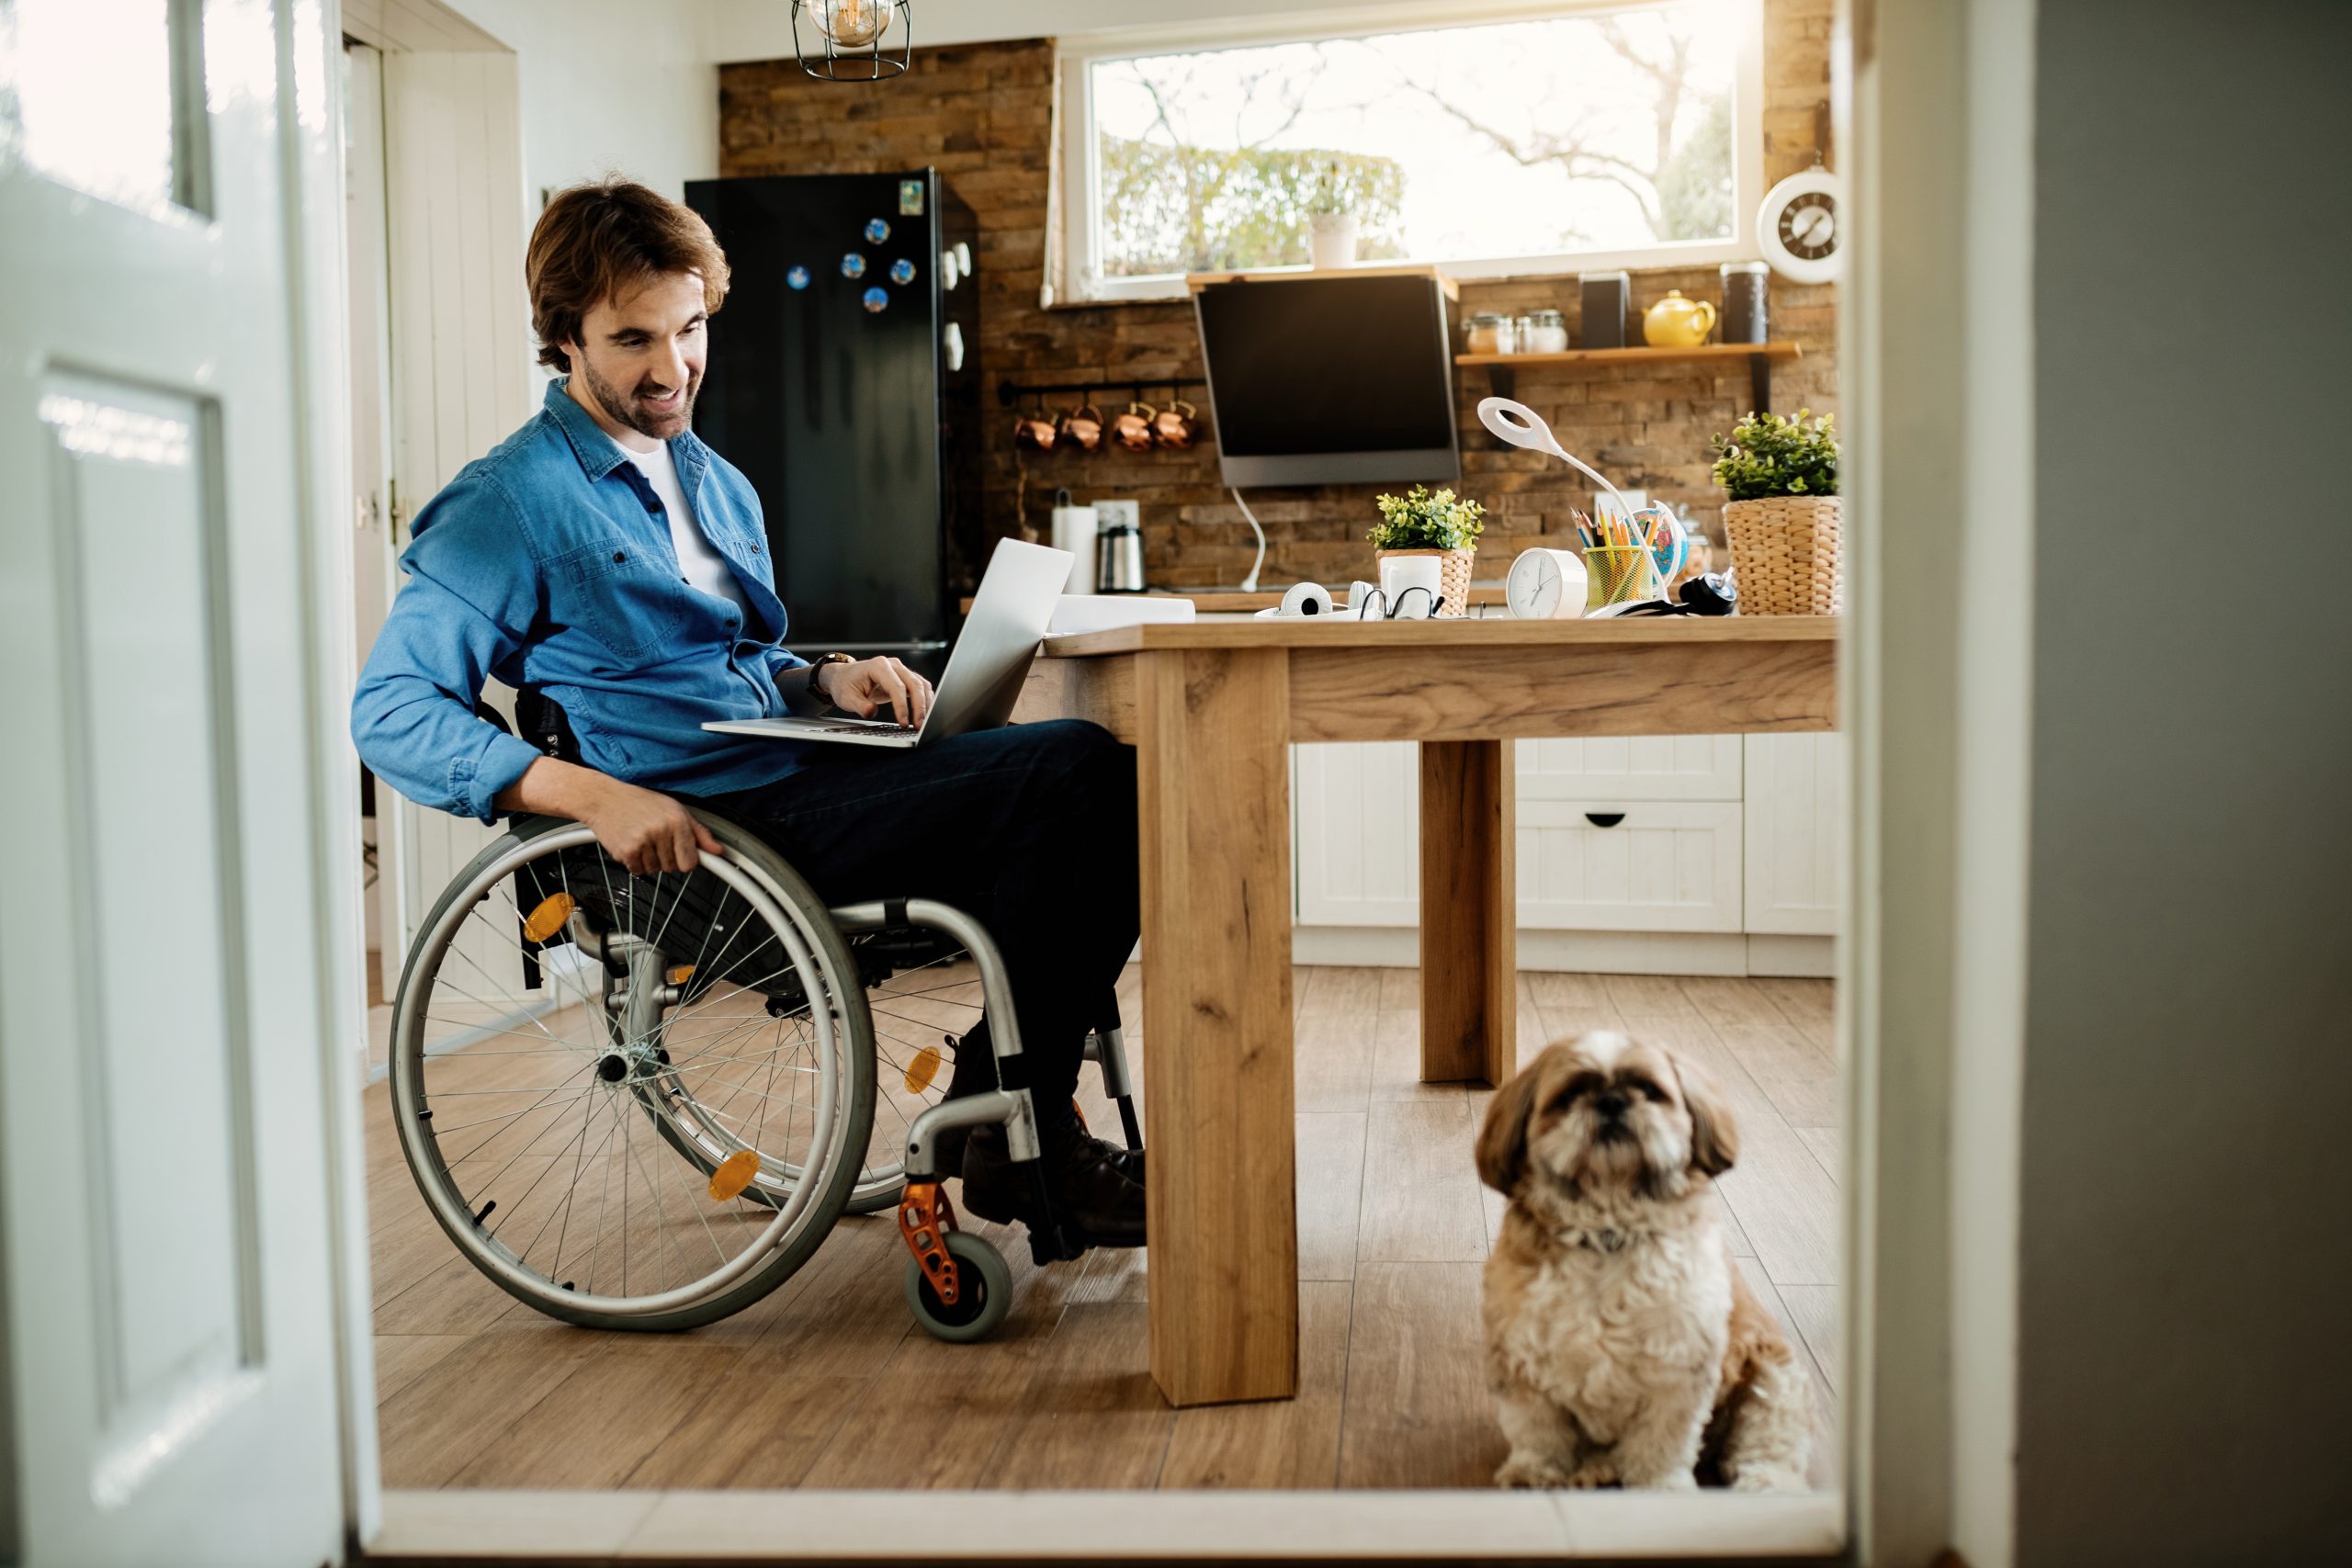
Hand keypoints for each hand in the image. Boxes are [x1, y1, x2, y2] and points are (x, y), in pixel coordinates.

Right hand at [575, 775, 723, 875]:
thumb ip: (699, 833)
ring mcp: (644, 842)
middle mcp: (662, 831)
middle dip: (666, 858)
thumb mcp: (675, 810)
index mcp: (678, 821)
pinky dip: (634, 862)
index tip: (681, 856)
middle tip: (655, 840)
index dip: (686, 860)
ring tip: (641, 838)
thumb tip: (718, 850)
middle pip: (673, 868)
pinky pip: (638, 871)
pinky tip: (631, 844)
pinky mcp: (627, 851)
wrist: (604, 798)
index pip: (691, 862)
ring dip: (649, 860)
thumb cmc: (639, 802)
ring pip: (655, 870)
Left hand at [819, 655, 932, 728]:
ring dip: (926, 705)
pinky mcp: (905, 677)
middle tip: (919, 726)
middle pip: (914, 684)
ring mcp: (901, 670)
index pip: (896, 687)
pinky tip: (925, 714)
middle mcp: (892, 665)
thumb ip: (859, 705)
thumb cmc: (845, 685)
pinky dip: (926, 700)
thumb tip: (871, 712)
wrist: (844, 677)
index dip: (902, 707)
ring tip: (924, 723)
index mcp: (877, 666)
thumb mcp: (847, 698)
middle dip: (919, 707)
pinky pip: (921, 687)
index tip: (903, 723)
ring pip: (921, 685)